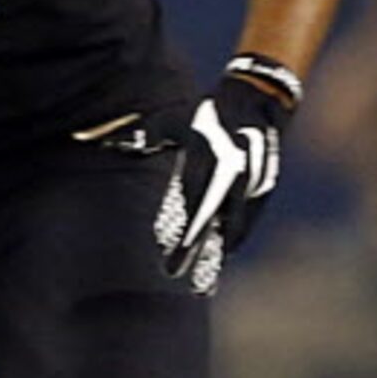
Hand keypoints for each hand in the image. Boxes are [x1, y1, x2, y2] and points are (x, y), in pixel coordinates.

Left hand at [156, 61, 294, 293]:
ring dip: (216, 249)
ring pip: (233, 224)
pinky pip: (248, 217)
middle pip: (210, 220)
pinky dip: (235, 235)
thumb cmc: (206, 113)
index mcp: (207, 159)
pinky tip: (222, 252)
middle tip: (174, 274)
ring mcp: (253, 181)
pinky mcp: (266, 186)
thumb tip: (110, 144)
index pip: (191, 204)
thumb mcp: (172, 121)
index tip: (169, 255)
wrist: (257, 99)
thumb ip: (145, 137)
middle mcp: (232, 173)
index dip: (182, 234)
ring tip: (200, 277)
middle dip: (193, 250)